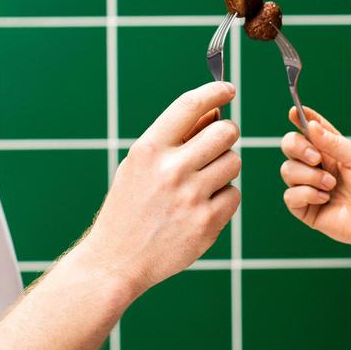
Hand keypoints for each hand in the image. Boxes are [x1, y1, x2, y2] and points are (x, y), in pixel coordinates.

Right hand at [81, 81, 240, 297]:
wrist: (116, 260)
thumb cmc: (130, 205)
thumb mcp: (140, 165)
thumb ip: (175, 138)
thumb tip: (215, 110)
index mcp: (149, 150)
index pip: (190, 105)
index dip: (215, 91)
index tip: (228, 89)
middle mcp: (171, 170)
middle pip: (226, 131)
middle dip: (226, 134)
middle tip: (215, 146)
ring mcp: (191, 198)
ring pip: (234, 161)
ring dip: (224, 167)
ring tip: (202, 182)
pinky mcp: (207, 224)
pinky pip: (234, 194)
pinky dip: (223, 198)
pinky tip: (200, 208)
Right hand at [279, 107, 350, 255]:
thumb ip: (333, 142)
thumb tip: (310, 125)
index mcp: (331, 150)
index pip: (310, 129)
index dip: (299, 118)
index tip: (294, 111)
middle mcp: (317, 166)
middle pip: (290, 145)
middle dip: (297, 147)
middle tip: (316, 157)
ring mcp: (310, 187)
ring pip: (287, 170)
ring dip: (309, 175)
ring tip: (331, 184)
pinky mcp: (306, 209)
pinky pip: (290, 196)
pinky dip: (306, 193)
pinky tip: (325, 198)